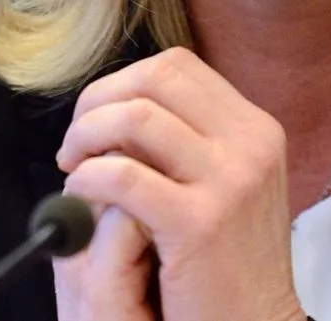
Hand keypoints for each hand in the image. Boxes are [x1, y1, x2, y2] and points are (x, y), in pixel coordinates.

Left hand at [52, 47, 305, 320]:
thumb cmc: (228, 264)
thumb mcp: (228, 184)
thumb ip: (190, 140)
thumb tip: (123, 106)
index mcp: (254, 128)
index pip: (175, 67)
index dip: (121, 84)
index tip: (96, 119)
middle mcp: (250, 144)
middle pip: (154, 78)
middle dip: (98, 102)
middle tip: (76, 145)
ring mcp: (230, 180)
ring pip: (135, 116)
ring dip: (87, 138)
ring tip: (75, 172)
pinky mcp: (200, 222)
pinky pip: (123, 176)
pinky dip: (87, 180)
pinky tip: (81, 199)